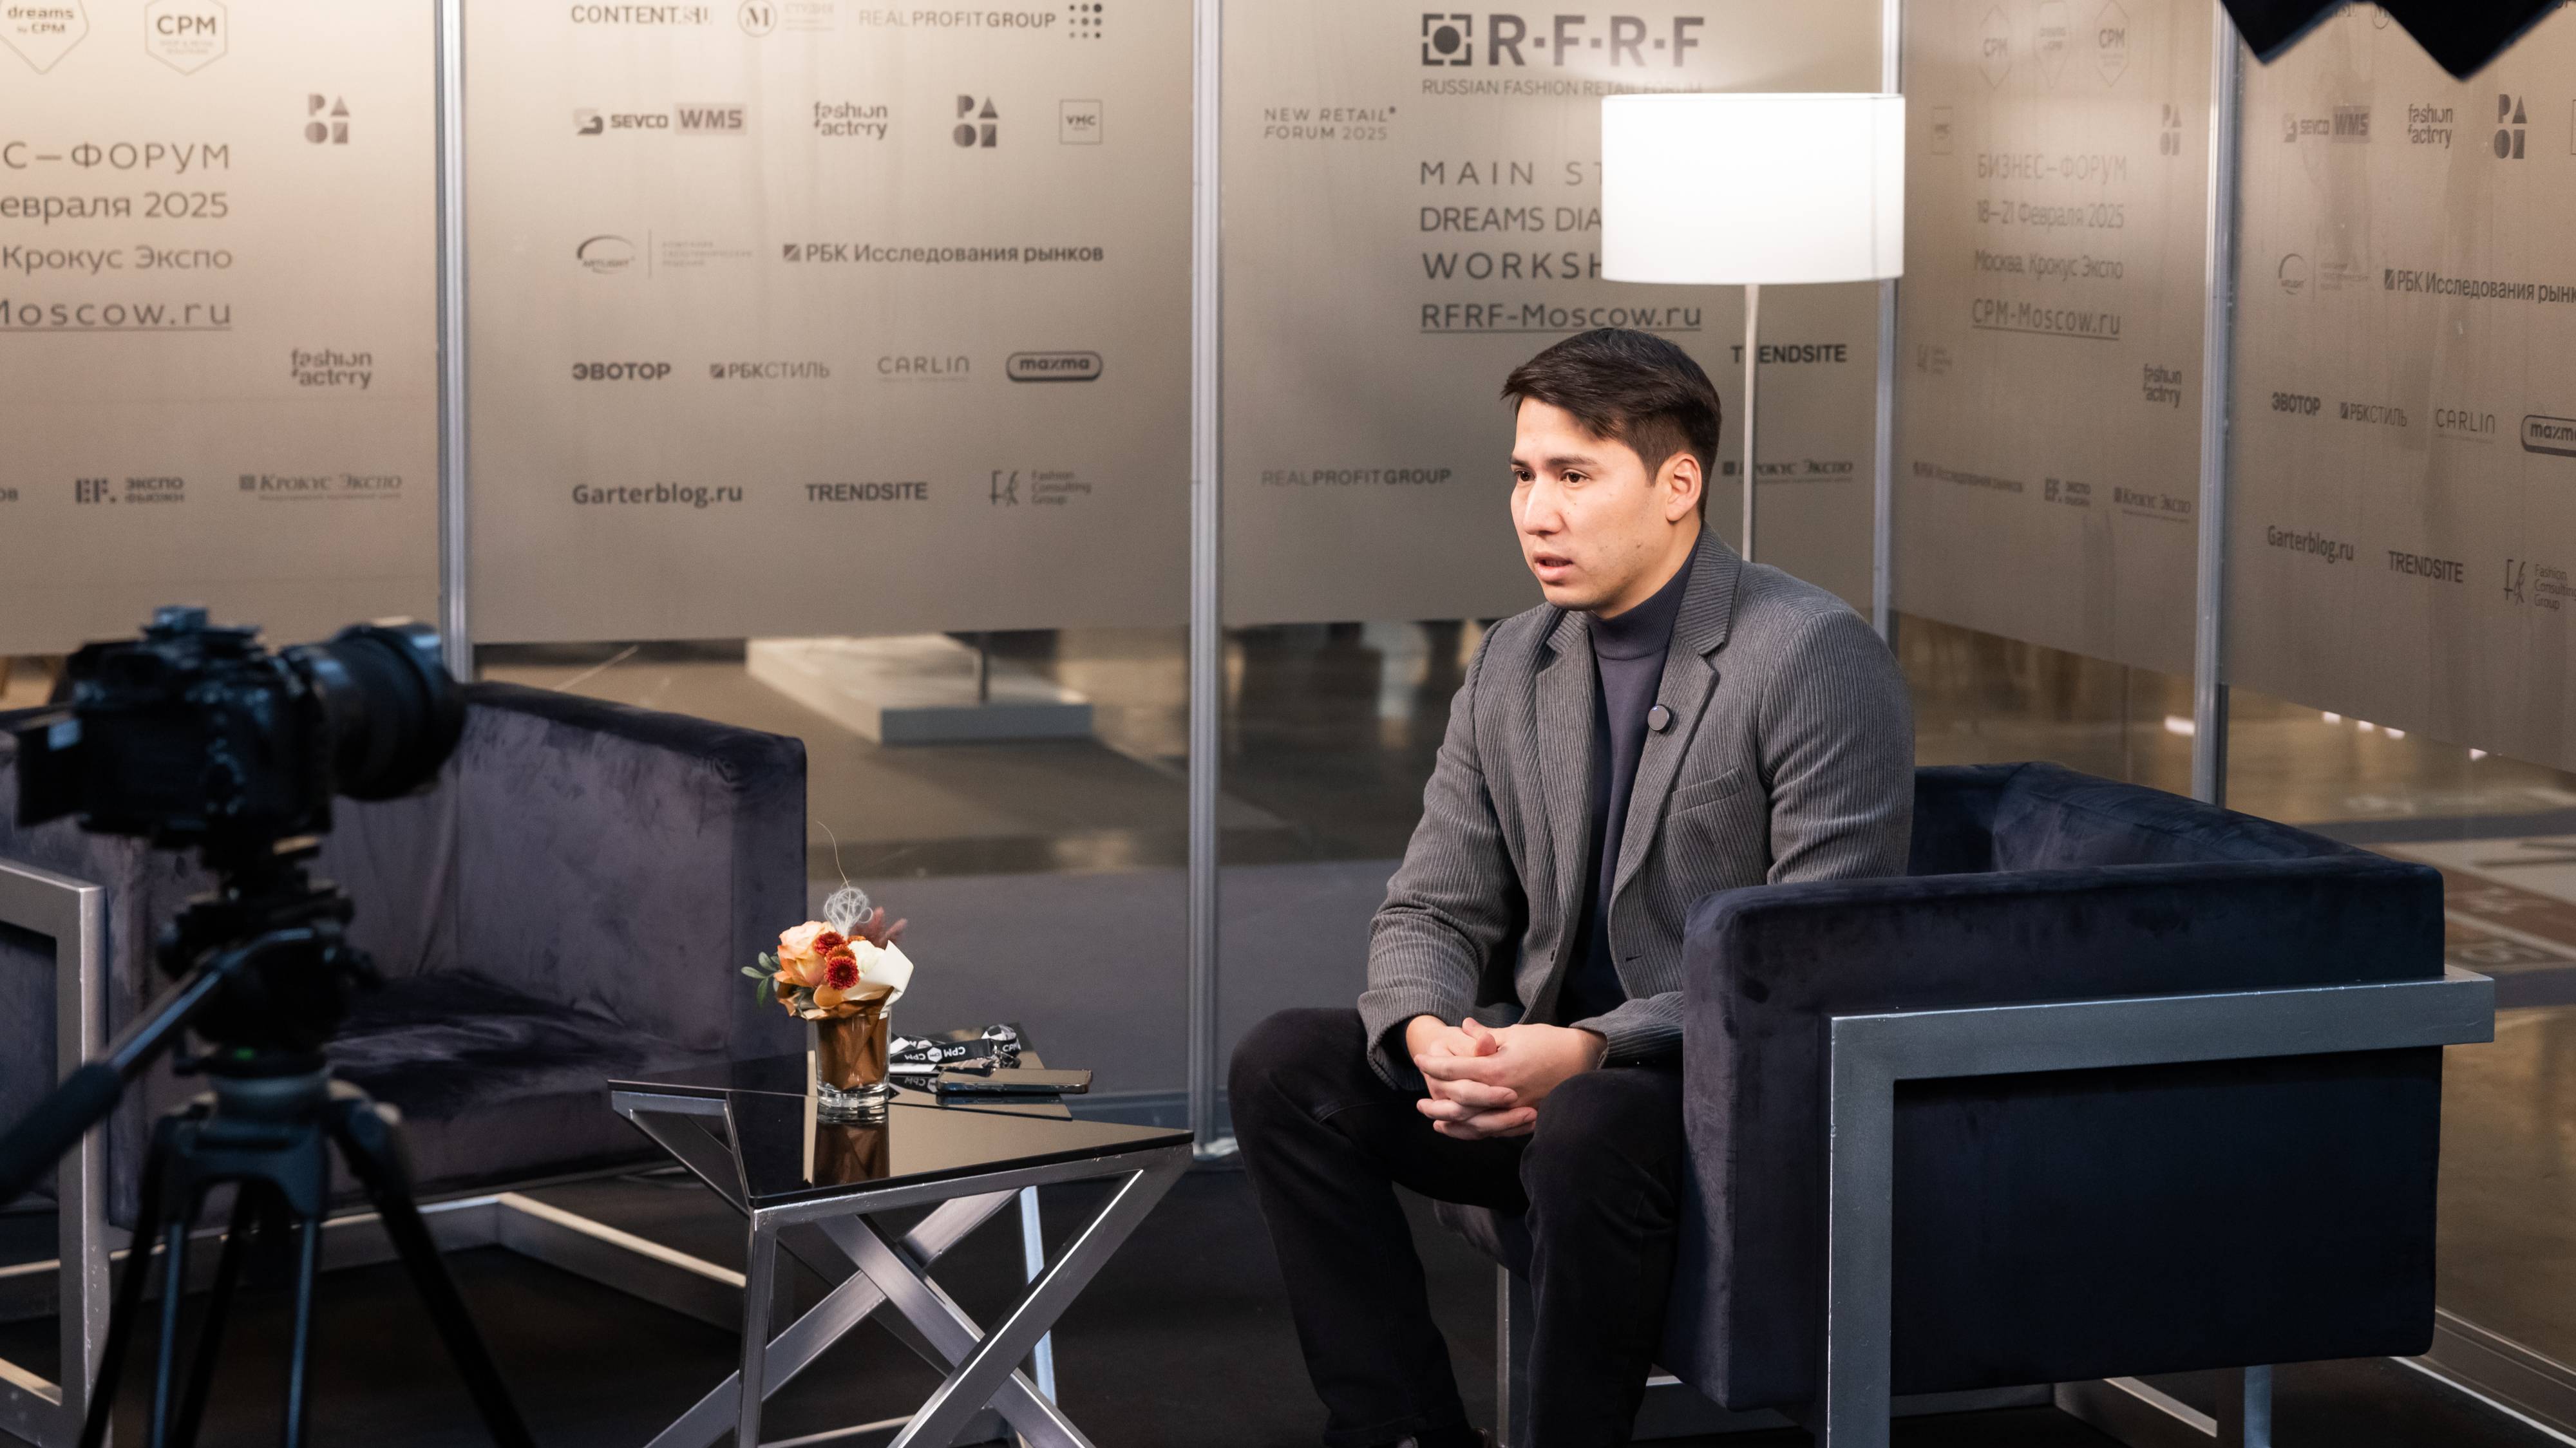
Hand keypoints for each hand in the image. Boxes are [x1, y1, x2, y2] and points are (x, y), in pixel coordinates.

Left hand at [1411, 1018, 1605, 1139]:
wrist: (1586, 1062)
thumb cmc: (1550, 1043)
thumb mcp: (1516, 1033)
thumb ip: (1486, 1035)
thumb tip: (1464, 1026)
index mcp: (1498, 1068)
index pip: (1456, 1069)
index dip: (1434, 1065)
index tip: (1420, 1060)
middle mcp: (1503, 1094)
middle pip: (1459, 1101)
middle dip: (1437, 1098)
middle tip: (1419, 1099)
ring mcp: (1514, 1111)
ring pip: (1473, 1122)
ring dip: (1450, 1120)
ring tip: (1433, 1118)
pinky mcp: (1524, 1120)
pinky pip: (1492, 1131)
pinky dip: (1472, 1131)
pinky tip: (1460, 1129)